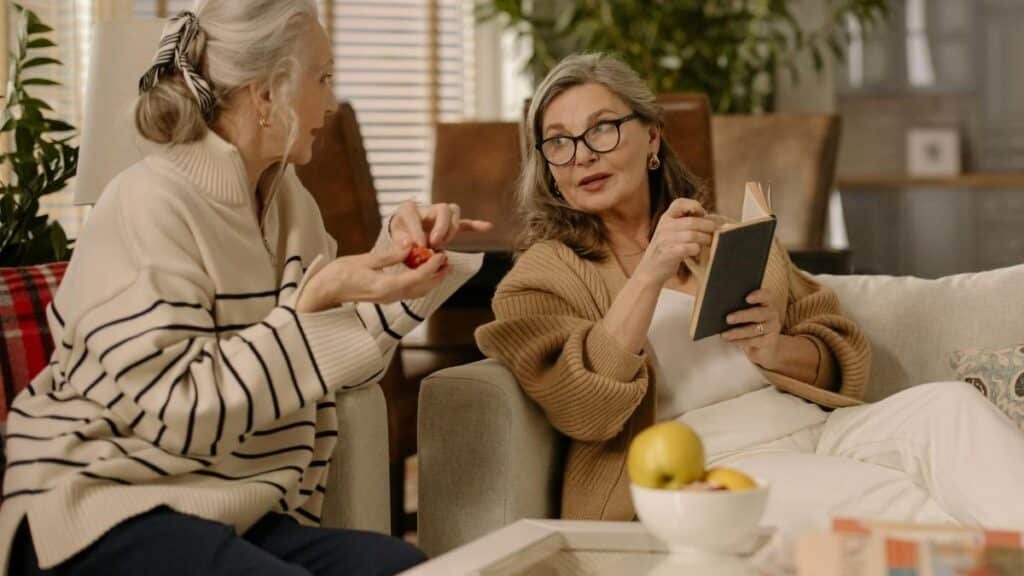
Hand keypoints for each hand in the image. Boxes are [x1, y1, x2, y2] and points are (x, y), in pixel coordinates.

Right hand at [297, 244, 447, 312]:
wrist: (324, 292)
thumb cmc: (339, 274)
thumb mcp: (364, 260)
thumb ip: (390, 256)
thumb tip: (410, 247)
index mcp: (385, 286)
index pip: (417, 277)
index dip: (432, 267)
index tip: (442, 255)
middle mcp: (390, 296)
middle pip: (422, 288)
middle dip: (437, 276)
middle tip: (448, 261)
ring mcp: (388, 298)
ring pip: (417, 292)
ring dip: (431, 280)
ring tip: (441, 267)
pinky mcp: (385, 297)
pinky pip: (408, 291)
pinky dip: (420, 282)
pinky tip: (422, 272)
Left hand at [389, 200, 492, 249]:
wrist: (403, 236)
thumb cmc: (399, 236)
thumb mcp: (394, 238)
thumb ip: (399, 242)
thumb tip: (409, 244)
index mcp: (408, 208)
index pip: (414, 214)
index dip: (416, 230)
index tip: (419, 245)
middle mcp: (426, 207)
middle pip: (442, 209)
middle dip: (441, 226)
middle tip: (435, 243)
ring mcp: (440, 215)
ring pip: (453, 212)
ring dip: (451, 229)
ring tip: (442, 244)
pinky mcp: (449, 223)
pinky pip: (464, 223)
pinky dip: (475, 225)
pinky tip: (488, 227)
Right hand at [634, 198, 715, 285]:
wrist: (650, 270)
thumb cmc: (667, 250)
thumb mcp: (671, 232)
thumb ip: (685, 224)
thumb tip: (711, 221)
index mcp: (666, 218)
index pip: (679, 203)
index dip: (694, 205)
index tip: (703, 214)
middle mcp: (664, 227)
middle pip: (692, 222)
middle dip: (707, 227)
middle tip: (713, 233)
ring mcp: (664, 240)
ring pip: (692, 235)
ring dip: (704, 239)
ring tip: (708, 242)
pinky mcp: (667, 254)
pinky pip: (688, 248)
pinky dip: (696, 249)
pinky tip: (696, 251)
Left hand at [721, 289, 782, 368]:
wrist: (765, 344)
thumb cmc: (751, 323)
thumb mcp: (747, 314)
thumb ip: (739, 307)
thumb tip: (722, 307)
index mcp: (766, 302)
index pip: (765, 296)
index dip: (757, 296)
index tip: (746, 298)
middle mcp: (772, 314)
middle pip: (758, 313)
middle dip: (742, 316)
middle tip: (728, 319)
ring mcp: (773, 328)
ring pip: (755, 329)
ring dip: (737, 332)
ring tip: (724, 334)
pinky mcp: (770, 341)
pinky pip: (754, 341)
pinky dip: (740, 341)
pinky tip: (730, 340)